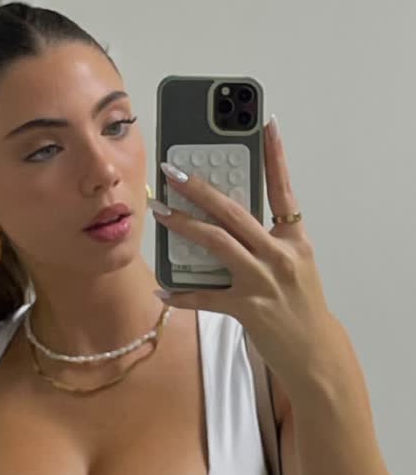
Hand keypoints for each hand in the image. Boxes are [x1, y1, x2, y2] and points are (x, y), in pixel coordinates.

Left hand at [152, 117, 336, 393]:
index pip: (283, 189)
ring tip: (160, 213)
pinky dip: (182, 294)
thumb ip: (267, 240)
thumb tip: (227, 218)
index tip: (265, 125)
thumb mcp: (294, 264)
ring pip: (217, 244)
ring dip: (184, 226)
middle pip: (234, 212)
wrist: (314, 350)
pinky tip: (162, 289)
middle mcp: (280, 255)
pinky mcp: (248, 308)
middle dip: (200, 190)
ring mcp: (264, 281)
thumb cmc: (300, 304)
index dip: (275, 155)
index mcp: (295, 239)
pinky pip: (206, 297)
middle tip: (173, 172)